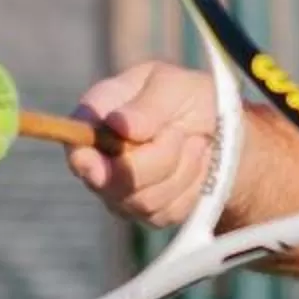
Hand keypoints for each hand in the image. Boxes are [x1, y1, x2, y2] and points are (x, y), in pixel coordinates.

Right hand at [68, 61, 221, 226]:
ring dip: (181, 169)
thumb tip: (120, 125)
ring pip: (143, 200)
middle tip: (179, 131)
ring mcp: (119, 189)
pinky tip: (194, 166)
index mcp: (98, 115)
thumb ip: (149, 104)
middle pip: (114, 180)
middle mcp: (100, 157)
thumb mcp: (175, 86)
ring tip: (192, 143)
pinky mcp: (144, 212)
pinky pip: (165, 212)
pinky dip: (190, 187)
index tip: (100, 166)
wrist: (222, 132)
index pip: (75, 144)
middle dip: (159, 157)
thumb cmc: (189, 99)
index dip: (85, 160)